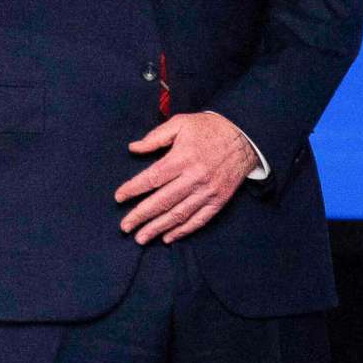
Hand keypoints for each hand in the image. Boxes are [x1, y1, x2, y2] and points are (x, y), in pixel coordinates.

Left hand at [115, 111, 259, 244]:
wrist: (244, 137)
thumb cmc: (207, 129)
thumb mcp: (180, 123)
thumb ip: (155, 137)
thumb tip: (133, 148)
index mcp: (182, 158)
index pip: (152, 178)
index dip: (133, 189)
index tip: (118, 198)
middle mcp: (195, 178)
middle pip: (163, 201)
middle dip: (141, 216)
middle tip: (124, 227)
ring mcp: (208, 191)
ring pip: (179, 215)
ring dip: (158, 228)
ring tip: (141, 238)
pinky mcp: (219, 200)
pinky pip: (200, 220)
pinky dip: (183, 230)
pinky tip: (168, 238)